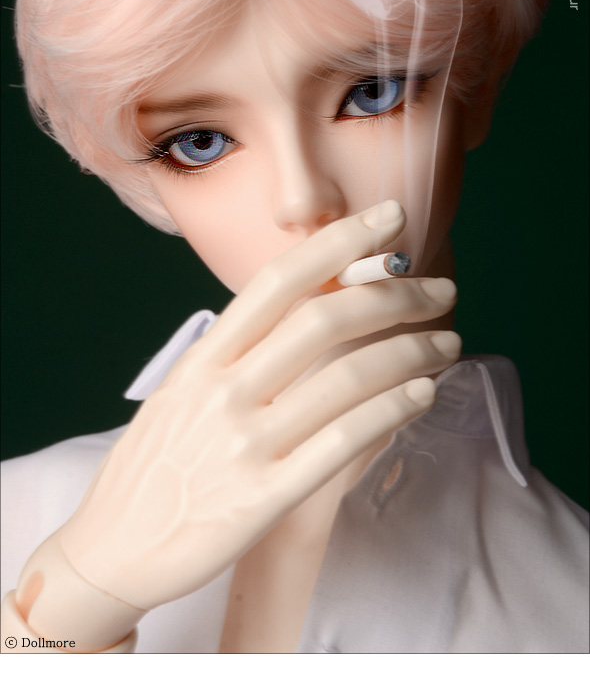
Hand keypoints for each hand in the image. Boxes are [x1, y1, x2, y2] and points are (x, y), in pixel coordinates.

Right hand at [59, 200, 459, 610]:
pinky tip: (422, 394)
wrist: (111, 549)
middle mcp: (225, 392)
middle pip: (326, 319)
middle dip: (397, 296)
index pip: (278, 280)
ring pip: (349, 377)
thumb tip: (301, 312)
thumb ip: (235, 354)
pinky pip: (345, 441)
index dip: (338, 241)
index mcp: (203, 359)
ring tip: (447, 344)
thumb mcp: (182, 392)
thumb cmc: (153, 466)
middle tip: (440, 291)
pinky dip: (394, 409)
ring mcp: (246, 445)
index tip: (388, 217)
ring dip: (412, 351)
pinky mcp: (266, 498)